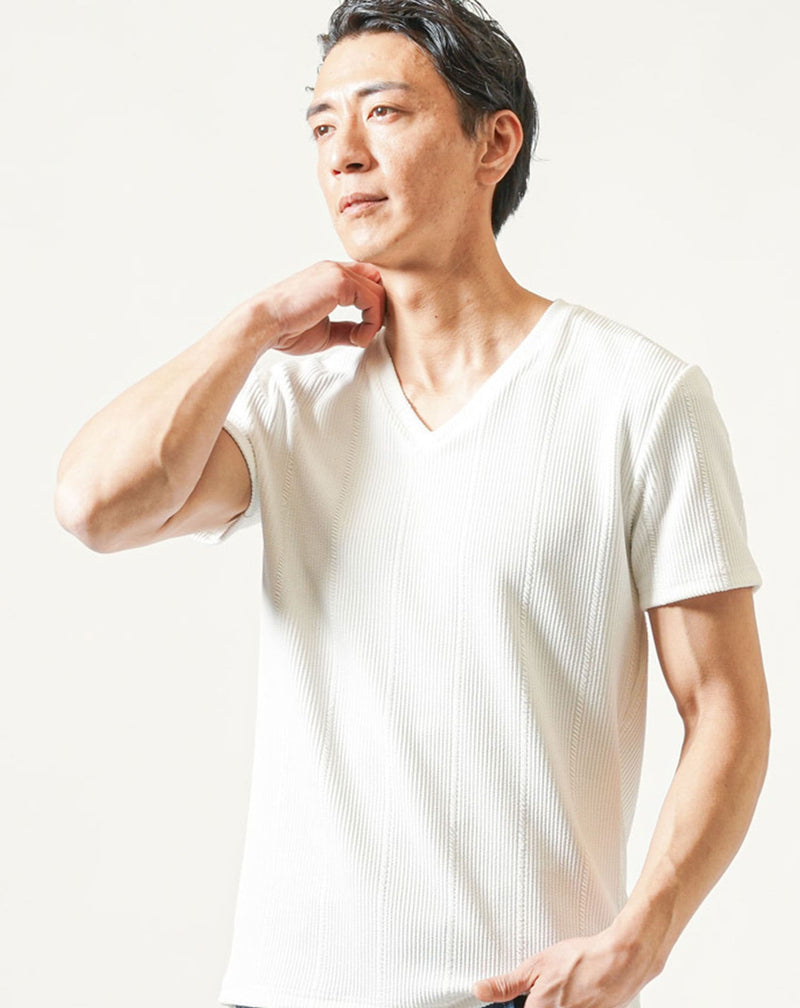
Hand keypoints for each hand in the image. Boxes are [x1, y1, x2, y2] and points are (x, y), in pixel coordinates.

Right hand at [249, 259, 384, 355]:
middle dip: (379, 311)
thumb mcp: (325, 331)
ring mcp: (337, 272)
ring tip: (360, 340)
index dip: (373, 303)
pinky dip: (372, 323)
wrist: (264, 324)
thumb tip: (362, 334)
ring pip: (379, 292)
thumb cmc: (286, 329)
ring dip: (376, 321)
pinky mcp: (340, 281)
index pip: (366, 279)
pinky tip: (358, 338)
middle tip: (366, 335)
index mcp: (329, 277)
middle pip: (377, 283)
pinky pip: (373, 300)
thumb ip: (346, 328)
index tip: (366, 329)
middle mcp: (335, 269)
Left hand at [471, 928, 650, 1007]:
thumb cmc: (582, 960)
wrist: (620, 961)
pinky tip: (577, 994)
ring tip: (565, 989)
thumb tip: (479, 991)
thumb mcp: (537, 966)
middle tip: (549, 988)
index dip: (518, 1004)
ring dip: (555, 1002)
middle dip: (537, 1001)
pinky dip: (572, 1002)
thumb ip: (507, 984)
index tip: (522, 998)